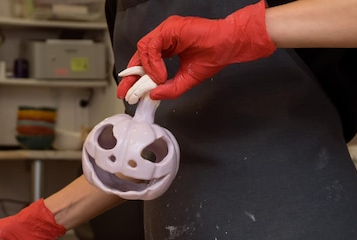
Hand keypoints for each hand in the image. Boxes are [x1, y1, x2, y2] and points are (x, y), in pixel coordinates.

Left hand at [117, 0, 275, 100]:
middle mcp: (164, 38)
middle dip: (131, 75)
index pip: (144, 62)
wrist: (229, 45)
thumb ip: (169, 89)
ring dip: (146, 69)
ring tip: (155, 81)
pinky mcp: (170, 28)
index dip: (133, 77)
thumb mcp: (187, 79)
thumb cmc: (214, 56)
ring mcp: (166, 31)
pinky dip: (153, 62)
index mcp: (167, 48)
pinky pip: (153, 45)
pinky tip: (160, 73)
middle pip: (139, 55)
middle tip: (126, 90)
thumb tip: (153, 95)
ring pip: (144, 49)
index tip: (126, 91)